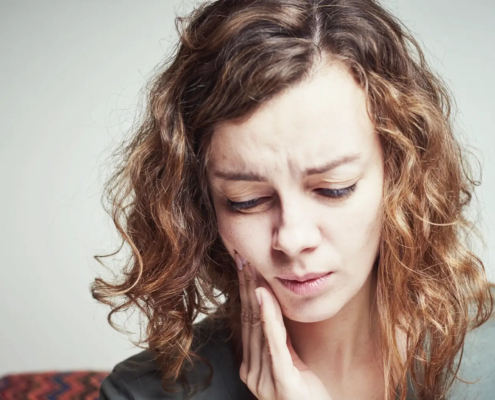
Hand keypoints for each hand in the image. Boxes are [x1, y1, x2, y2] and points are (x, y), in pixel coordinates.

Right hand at [234, 251, 332, 399]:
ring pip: (257, 326)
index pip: (246, 321)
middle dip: (246, 287)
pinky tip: (263, 296)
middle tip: (242, 259)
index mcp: (251, 366)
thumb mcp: (291, 363)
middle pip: (248, 319)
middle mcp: (251, 371)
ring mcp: (263, 378)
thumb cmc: (307, 396)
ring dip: (255, 294)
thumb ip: (279, 341)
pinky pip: (274, 342)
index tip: (243, 267)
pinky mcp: (280, 381)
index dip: (244, 292)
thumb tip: (273, 311)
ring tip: (253, 269)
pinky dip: (268, 316)